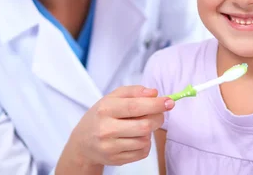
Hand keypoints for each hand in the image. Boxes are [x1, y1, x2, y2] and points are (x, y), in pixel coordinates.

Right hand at [56, 86, 173, 173]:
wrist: (82, 142)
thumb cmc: (101, 116)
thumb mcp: (112, 97)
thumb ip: (134, 91)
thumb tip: (154, 93)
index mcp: (106, 109)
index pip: (135, 106)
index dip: (155, 104)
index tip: (170, 102)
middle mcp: (106, 129)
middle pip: (144, 125)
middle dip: (158, 118)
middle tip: (159, 114)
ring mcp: (110, 147)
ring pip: (145, 140)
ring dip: (149, 132)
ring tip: (140, 126)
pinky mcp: (116, 160)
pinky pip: (142, 152)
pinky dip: (145, 144)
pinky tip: (135, 138)